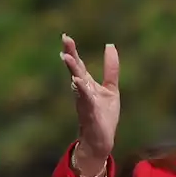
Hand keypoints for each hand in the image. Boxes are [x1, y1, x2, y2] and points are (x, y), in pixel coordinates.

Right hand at [60, 34, 119, 166]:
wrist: (101, 140)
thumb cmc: (104, 115)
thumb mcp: (111, 89)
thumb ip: (110, 69)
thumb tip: (110, 46)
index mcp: (87, 85)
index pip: (79, 65)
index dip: (72, 51)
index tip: (66, 36)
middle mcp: (83, 92)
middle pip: (75, 70)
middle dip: (70, 55)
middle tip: (65, 39)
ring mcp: (85, 102)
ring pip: (77, 84)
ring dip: (73, 71)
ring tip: (67, 57)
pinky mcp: (90, 114)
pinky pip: (85, 101)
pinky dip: (82, 91)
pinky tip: (78, 81)